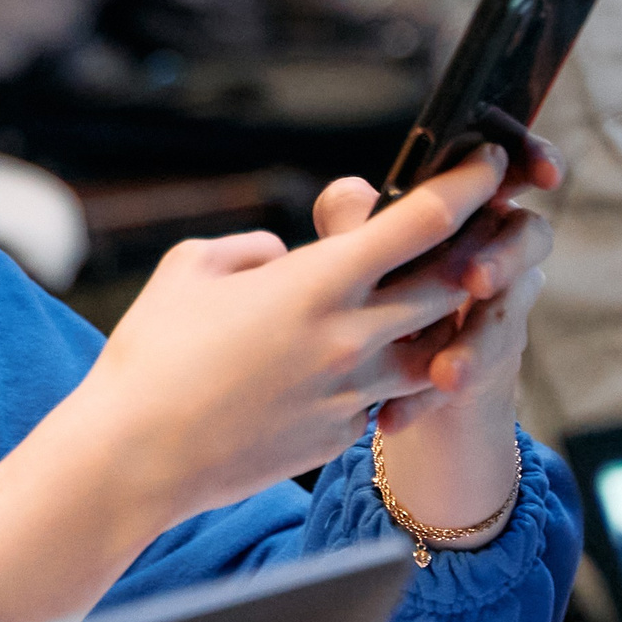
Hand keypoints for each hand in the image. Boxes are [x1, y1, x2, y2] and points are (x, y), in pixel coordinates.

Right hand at [0, 146, 518, 621]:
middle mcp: (352, 338)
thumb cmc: (151, 358)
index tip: (485, 163)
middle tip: (478, 227)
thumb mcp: (188, 269)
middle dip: (475, 250)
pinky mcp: (343, 435)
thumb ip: (247, 247)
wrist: (136, 458)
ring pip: (438, 348)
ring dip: (441, 320)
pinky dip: (387, 373)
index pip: (424, 221)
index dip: (467, 184)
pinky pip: (388, 395)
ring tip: (425, 300)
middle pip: (455, 283)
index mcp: (318, 283)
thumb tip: (278, 253)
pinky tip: (355, 364)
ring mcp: (355, 393)